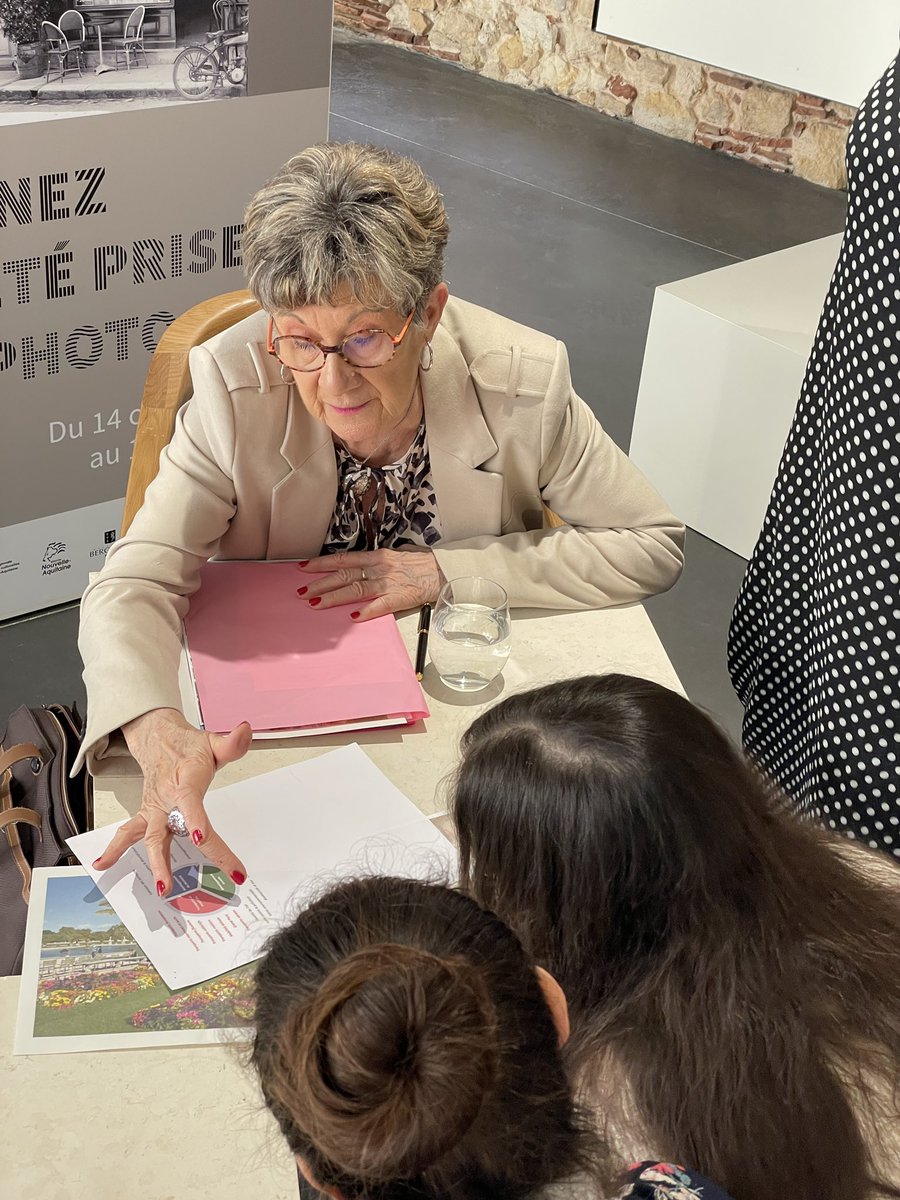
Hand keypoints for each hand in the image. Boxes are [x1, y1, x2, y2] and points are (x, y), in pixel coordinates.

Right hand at [92, 708, 252, 896]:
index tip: (200, 837)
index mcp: (185, 782)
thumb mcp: (213, 742)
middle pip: (168, 831)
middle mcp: (166, 799)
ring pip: (150, 838)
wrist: (159, 738)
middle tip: (177, 884)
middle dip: (173, 859)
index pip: (190, 801)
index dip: (194, 819)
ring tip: (161, 889)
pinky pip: (128, 833)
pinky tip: (102, 865)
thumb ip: (231, 744)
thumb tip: (245, 731)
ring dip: (154, 864)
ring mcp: (154, 809)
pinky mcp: (146, 816)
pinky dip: (114, 849)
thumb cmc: (189, 747)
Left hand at [298, 547, 443, 619]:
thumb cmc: (424, 563)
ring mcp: (388, 583)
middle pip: (343, 575)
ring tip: (315, 604)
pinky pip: (378, 606)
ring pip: (354, 590)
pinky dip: (364, 611)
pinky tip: (351, 618)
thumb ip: (383, 558)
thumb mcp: (400, 553)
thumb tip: (370, 560)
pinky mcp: (399, 598)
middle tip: (301, 592)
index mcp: (378, 556)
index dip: (322, 563)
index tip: (304, 567)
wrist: (445, 570)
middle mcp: (379, 568)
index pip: (343, 559)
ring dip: (333, 598)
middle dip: (319, 584)